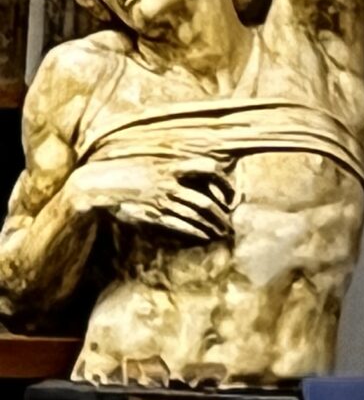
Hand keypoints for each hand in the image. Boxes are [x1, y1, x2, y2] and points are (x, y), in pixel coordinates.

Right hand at [66, 156, 235, 244]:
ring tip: (222, 233)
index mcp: (170, 165)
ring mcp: (161, 200)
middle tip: (230, 223)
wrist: (97, 184)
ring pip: (196, 216)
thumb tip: (198, 176)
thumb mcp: (152, 163)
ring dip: (212, 226)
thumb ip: (174, 169)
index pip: (208, 168)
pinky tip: (205, 236)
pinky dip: (196, 231)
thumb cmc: (125, 172)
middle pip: (206, 201)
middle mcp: (169, 183)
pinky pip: (180, 225)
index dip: (224, 182)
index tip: (230, 195)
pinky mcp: (153, 214)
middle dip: (222, 215)